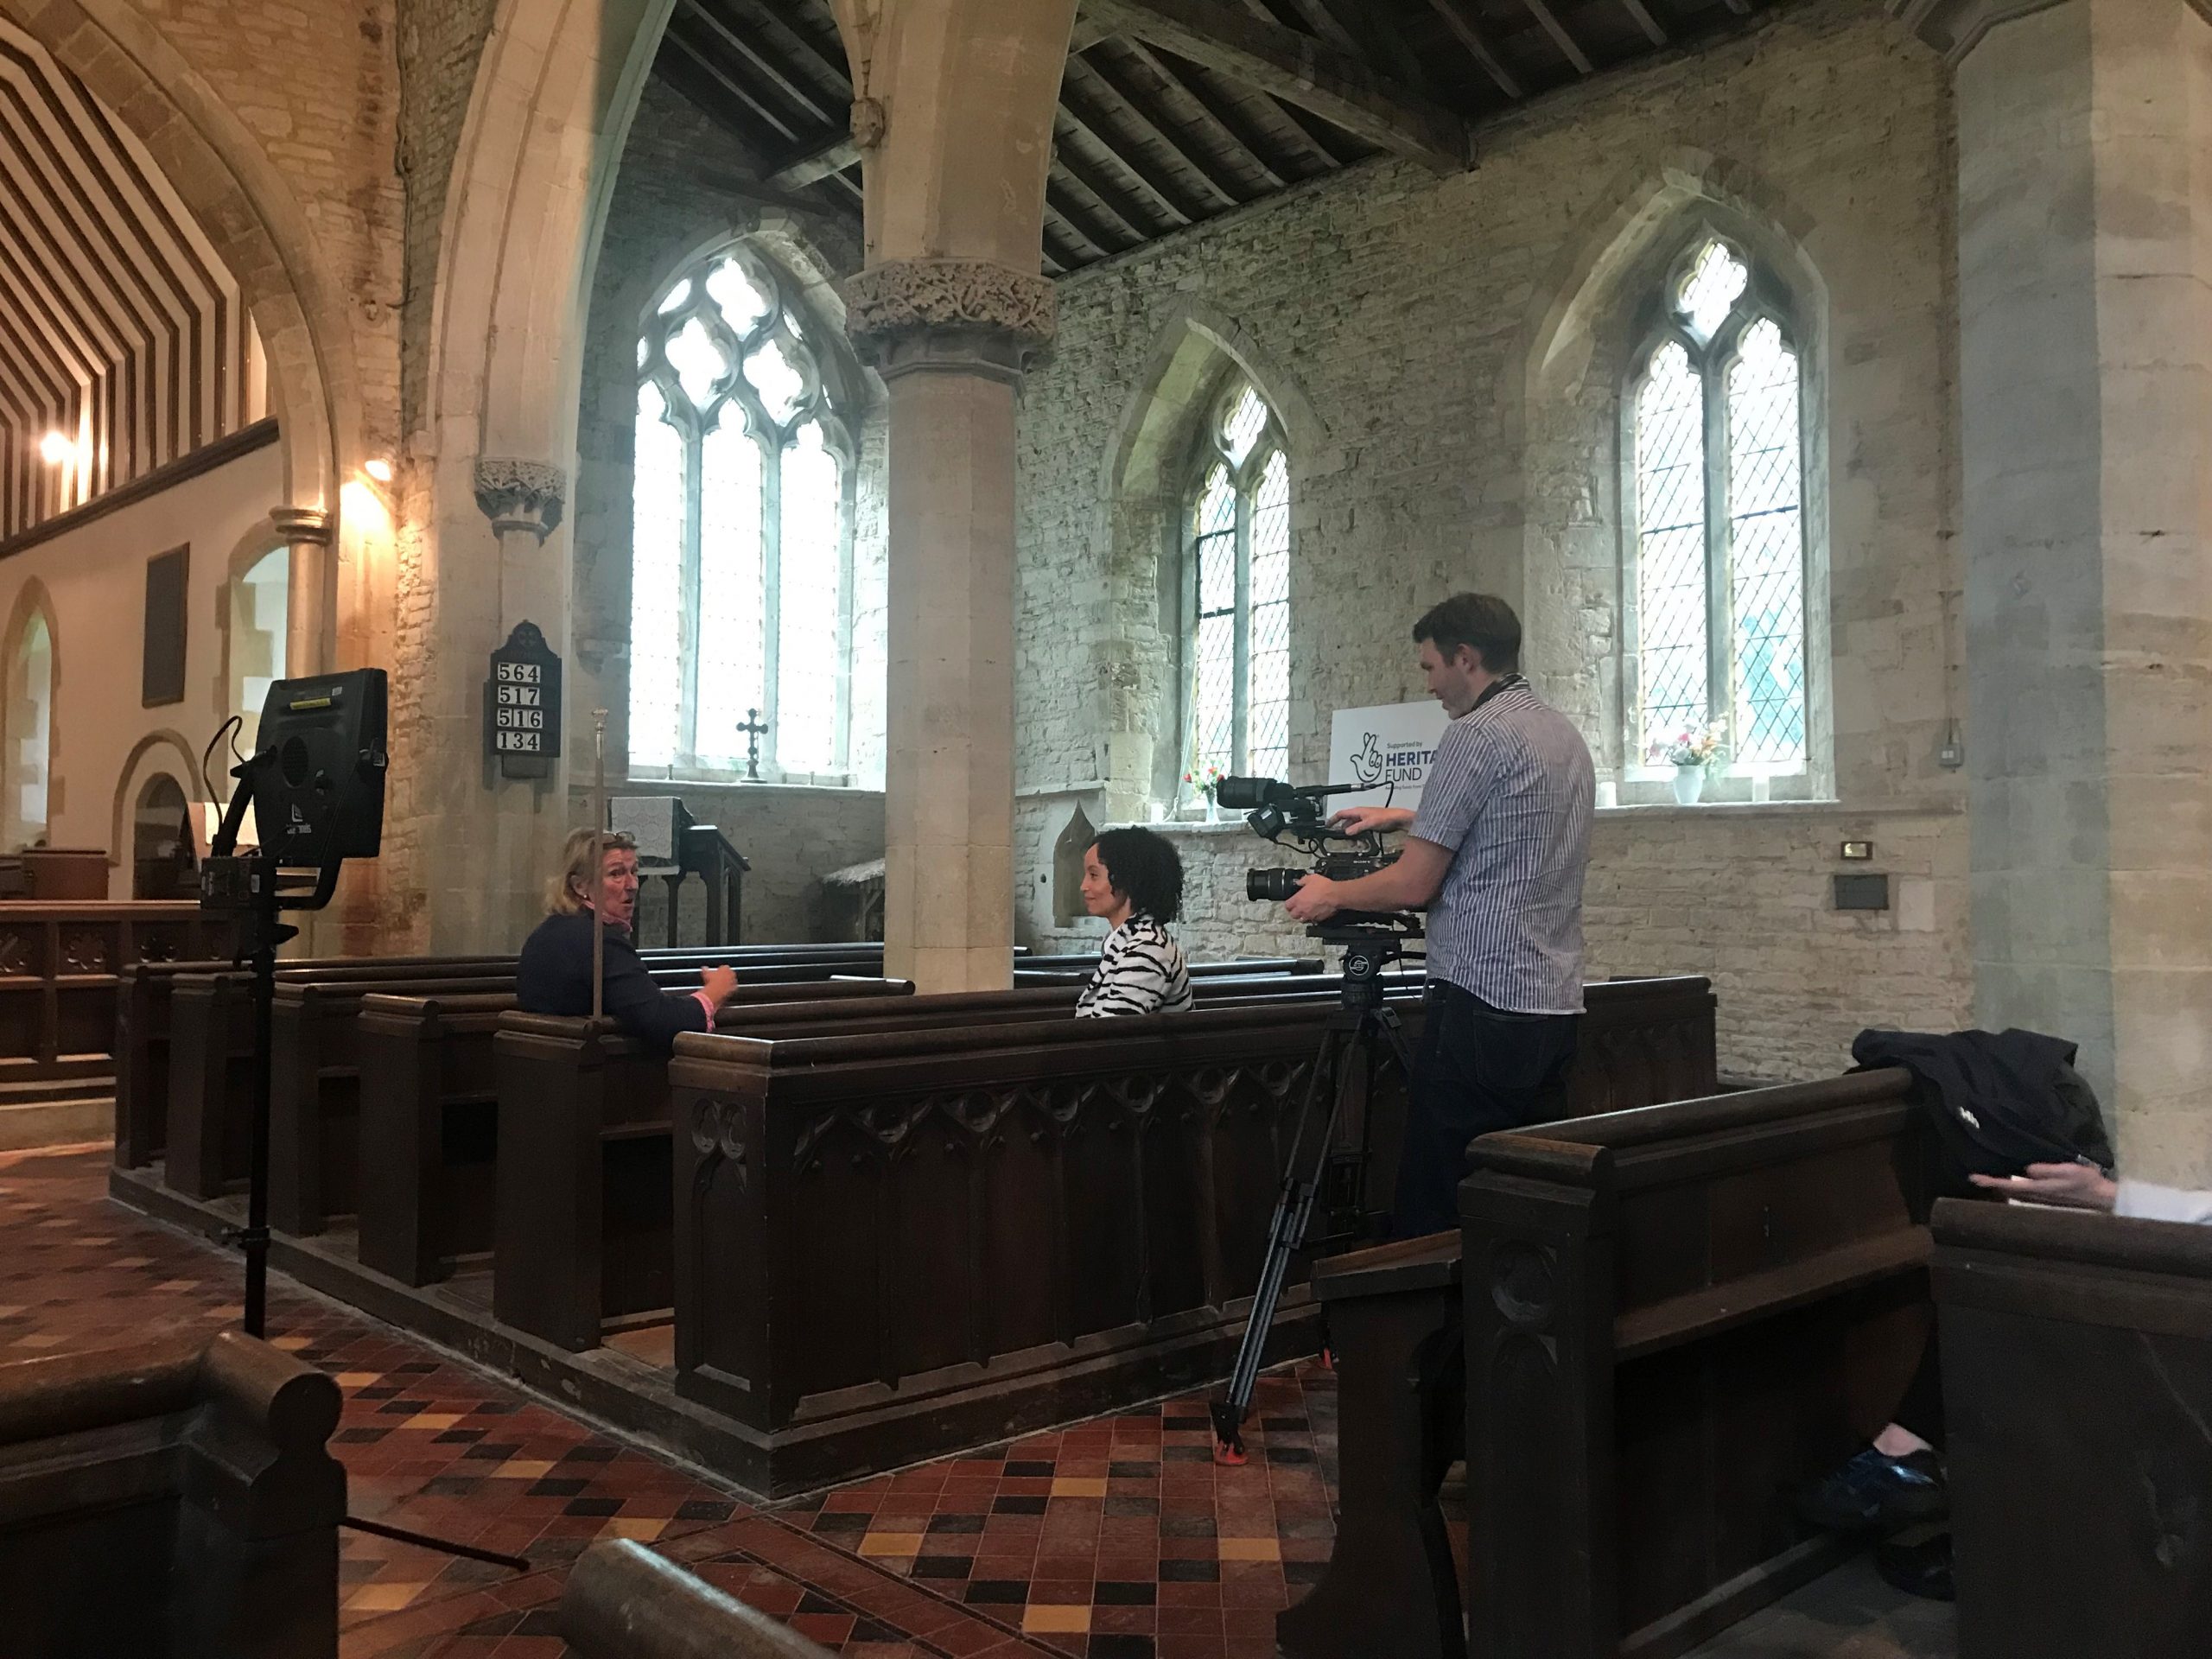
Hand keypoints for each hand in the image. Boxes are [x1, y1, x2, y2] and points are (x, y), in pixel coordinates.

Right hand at [701, 965, 738, 1006]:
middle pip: (730, 973)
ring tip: (722, 985)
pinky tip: (725, 991)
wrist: (715, 991)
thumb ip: (706, 969)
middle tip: (719, 979)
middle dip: (726, 976)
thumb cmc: (711, 981)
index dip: (720, 970)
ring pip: (732, 980)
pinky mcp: (734, 988)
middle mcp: (731, 973)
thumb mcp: (706, 974)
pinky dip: (730, 989)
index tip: (717, 973)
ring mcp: (734, 981)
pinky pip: (733, 988)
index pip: (724, 967)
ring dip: (728, 982)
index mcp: (725, 968)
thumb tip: (703, 968)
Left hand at [1283, 874, 1341, 923]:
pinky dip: (1312, 918)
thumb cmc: (1325, 887)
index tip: (1290, 902)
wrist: (1336, 895)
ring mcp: (1310, 915)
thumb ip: (1303, 881)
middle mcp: (1302, 909)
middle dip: (1294, 912)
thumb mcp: (1311, 878)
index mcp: (1298, 899)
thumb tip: (1299, 882)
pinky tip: (1315, 913)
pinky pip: (1312, 921)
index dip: (1288, 904)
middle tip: (1297, 908)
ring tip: (1305, 912)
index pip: (1287, 905)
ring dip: (1302, 916)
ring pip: (1301, 920)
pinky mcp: (1318, 919)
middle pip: (1293, 915)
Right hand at [1330, 805, 1412, 836]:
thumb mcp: (1370, 823)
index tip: (1327, 825)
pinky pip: (1360, 832)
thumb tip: (1347, 832)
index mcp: (1357, 811)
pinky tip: (1362, 842)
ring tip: (1355, 843)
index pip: (1341, 814)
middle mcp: (1360, 815)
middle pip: (1346, 823)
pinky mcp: (1370, 825)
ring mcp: (1365, 820)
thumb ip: (1357, 827)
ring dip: (1353, 836)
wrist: (1398, 819)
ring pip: (1353, 829)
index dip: (1333, 819)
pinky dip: (1359, 837)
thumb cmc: (1386, 816)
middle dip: (1343, 832)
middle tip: (1342, 839)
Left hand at [1969, 1161, 2117, 1210]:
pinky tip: (2010, 1183)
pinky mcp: (2046, 1197)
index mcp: (2038, 1189)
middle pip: (2007, 1191)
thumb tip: (2026, 1170)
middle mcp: (2035, 1196)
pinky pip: (2022, 1193)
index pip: (2009, 1185)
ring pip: (2013, 1193)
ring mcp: (2040, 1198)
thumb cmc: (2086, 1182)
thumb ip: (2047, 1171)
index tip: (1974, 1178)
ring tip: (1987, 1180)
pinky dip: (2011, 1188)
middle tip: (1974, 1178)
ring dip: (2000, 1187)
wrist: (2101, 1196)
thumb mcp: (2068, 1171)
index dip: (1991, 1182)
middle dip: (1991, 1185)